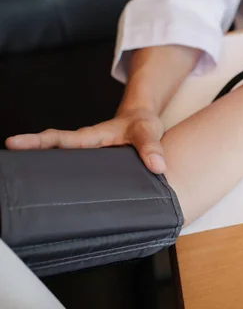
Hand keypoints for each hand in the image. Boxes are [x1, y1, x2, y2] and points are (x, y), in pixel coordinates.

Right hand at [5, 108, 166, 173]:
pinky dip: (58, 177)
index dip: (38, 142)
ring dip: (41, 169)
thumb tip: (157, 166)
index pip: (61, 139)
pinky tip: (51, 195)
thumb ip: (152, 147)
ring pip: (58, 160)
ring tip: (19, 187)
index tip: (14, 142)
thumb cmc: (141, 123)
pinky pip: (70, 169)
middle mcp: (84, 146)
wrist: (143, 119)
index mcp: (92, 137)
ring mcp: (86, 155)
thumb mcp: (148, 131)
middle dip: (28, 156)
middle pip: (51, 151)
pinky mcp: (91, 164)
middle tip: (6, 167)